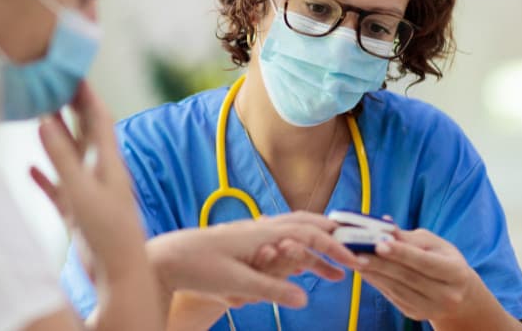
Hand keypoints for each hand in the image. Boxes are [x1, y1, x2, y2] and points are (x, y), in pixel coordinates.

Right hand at [31, 83, 146, 283]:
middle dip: (69, 107)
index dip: (85, 92)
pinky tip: (29, 167)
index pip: (97, 117)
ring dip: (55, 137)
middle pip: (83, 132)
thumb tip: (45, 119)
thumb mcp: (81, 189)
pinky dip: (44, 175)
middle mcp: (100, 173)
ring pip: (69, 158)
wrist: (119, 274)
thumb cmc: (107, 231)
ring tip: (38, 114)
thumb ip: (62, 156)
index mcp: (108, 161)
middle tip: (53, 82)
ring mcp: (88, 193)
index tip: (71, 68)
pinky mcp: (77, 213)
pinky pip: (58, 188)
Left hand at [149, 212, 362, 308]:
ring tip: (337, 268)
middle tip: (356, 251)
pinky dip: (298, 248)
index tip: (355, 263)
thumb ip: (271, 288)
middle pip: (305, 223)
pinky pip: (279, 239)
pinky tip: (302, 261)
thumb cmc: (197, 268)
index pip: (308, 235)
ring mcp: (251, 232)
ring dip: (317, 245)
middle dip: (332, 236)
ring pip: (293, 230)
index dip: (335, 248)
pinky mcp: (243, 242)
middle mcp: (259, 227)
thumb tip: (304, 298)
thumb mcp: (236, 283)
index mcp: (261, 233)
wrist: (165, 258)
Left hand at [357, 228, 478, 323]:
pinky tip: (364, 270)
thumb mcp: (434, 244)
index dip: (402, 253)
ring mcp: (431, 308)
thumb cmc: (443, 260)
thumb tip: (383, 223)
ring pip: (397, 289)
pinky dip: (376, 281)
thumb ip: (408, 237)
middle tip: (357, 251)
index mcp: (456, 273)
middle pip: (408, 277)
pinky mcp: (416, 314)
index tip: (379, 243)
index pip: (425, 262)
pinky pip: (392, 296)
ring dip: (373, 273)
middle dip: (380, 263)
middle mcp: (447, 295)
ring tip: (355, 258)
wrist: (459, 294)